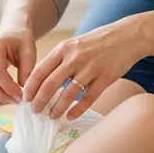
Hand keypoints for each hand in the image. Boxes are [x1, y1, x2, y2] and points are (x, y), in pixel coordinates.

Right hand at [0, 27, 36, 106]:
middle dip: (1, 97)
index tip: (22, 95)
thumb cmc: (21, 41)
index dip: (9, 88)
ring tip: (11, 100)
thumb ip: (28, 70)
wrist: (10, 32)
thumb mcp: (29, 51)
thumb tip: (23, 91)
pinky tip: (4, 97)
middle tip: (17, 101)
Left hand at [23, 19, 141, 120]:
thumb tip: (41, 79)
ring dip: (57, 108)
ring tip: (52, 116)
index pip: (40, 71)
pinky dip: (77, 110)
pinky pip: (88, 98)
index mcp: (64, 49)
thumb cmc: (97, 42)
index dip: (31, 87)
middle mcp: (75, 58)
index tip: (26, 98)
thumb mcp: (74, 44)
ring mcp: (91, 68)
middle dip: (40, 101)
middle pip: (50, 84)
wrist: (128, 36)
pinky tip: (70, 116)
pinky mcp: (106, 78)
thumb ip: (59, 59)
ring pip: (68, 94)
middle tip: (35, 111)